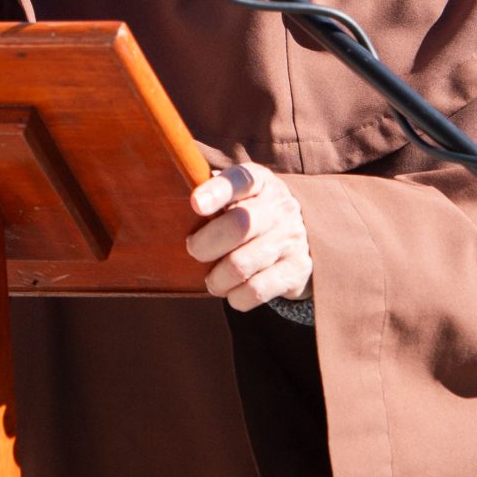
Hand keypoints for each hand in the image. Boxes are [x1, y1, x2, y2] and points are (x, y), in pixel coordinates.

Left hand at [185, 163, 312, 311]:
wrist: (304, 236)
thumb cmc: (253, 212)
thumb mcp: (240, 194)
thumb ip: (212, 192)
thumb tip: (171, 196)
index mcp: (260, 182)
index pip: (240, 179)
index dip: (217, 191)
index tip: (195, 204)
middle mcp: (279, 207)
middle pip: (238, 226)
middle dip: (205, 245)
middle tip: (194, 251)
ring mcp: (291, 239)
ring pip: (241, 265)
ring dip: (217, 279)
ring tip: (213, 280)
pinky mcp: (296, 270)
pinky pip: (256, 290)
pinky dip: (236, 297)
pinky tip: (233, 291)